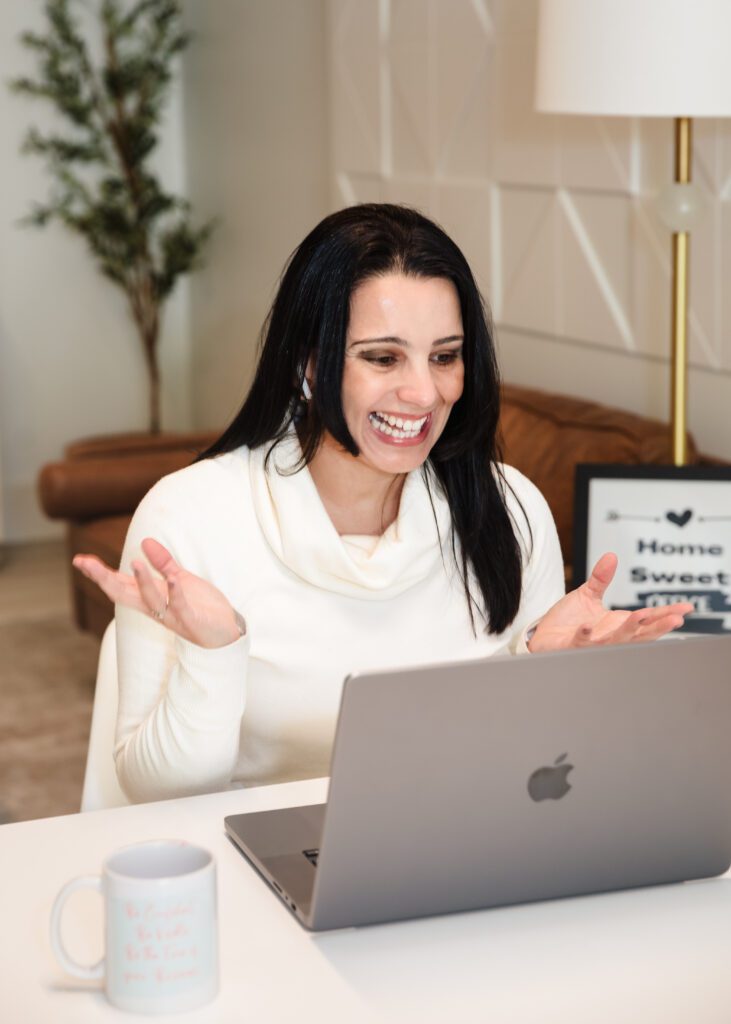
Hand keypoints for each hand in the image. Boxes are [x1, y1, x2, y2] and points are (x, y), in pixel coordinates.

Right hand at [73, 538, 243, 648]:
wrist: (227, 631)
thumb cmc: (200, 607)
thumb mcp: (180, 580)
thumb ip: (164, 563)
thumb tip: (145, 541)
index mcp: (151, 598)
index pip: (120, 585)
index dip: (100, 574)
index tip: (80, 560)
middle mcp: (156, 609)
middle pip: (125, 594)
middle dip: (105, 579)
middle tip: (86, 564)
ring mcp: (173, 616)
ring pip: (151, 600)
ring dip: (143, 582)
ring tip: (134, 562)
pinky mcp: (192, 621)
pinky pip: (180, 607)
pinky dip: (175, 593)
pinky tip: (172, 579)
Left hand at [528, 552, 693, 652]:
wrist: (543, 638)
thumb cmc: (567, 622)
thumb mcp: (587, 595)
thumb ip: (601, 578)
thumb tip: (612, 557)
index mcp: (617, 625)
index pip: (647, 620)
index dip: (666, 614)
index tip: (685, 608)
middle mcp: (610, 636)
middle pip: (639, 633)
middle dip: (658, 626)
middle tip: (676, 619)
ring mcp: (593, 643)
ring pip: (616, 639)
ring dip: (629, 629)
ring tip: (642, 617)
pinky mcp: (573, 645)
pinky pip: (582, 641)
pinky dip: (587, 635)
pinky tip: (589, 627)